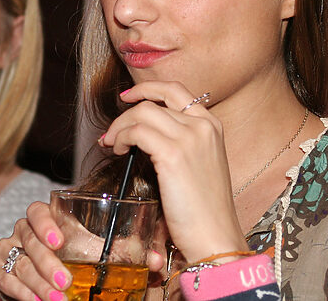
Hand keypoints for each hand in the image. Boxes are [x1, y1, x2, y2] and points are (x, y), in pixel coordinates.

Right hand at [0, 202, 164, 300]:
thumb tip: (155, 259)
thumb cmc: (72, 260)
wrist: (42, 280)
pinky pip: (4, 278)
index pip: (37, 211)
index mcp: (44, 219)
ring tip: (57, 299)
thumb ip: (122, 254)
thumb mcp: (93, 254)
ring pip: (20, 263)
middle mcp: (23, 231)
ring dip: (38, 284)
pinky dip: (21, 292)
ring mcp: (7, 249)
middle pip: (29, 240)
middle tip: (65, 281)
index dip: (45, 223)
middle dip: (47, 263)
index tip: (59, 239)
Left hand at [100, 81, 247, 261]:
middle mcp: (202, 126)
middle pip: (152, 102)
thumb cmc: (204, 209)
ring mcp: (189, 138)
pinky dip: (120, 137)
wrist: (216, 238)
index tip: (129, 96)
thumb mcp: (200, 163)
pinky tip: (119, 150)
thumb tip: (145, 131)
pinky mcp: (173, 154)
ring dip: (119, 126)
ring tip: (113, 144)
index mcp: (211, 125)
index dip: (147, 89)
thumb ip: (180, 141)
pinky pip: (136, 132)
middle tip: (112, 132)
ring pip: (141, 112)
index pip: (175, 90)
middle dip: (125, 114)